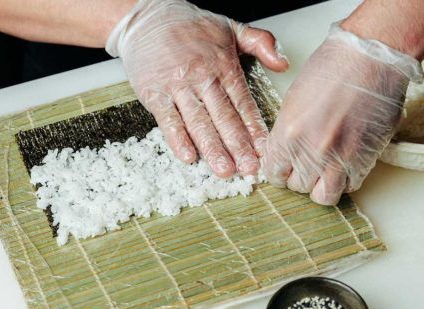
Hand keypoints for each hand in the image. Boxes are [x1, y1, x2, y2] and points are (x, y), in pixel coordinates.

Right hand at [106, 0, 287, 176]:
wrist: (148, 16)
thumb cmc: (189, 25)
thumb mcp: (231, 27)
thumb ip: (261, 43)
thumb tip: (284, 63)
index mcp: (223, 64)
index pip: (243, 102)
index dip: (255, 128)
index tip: (265, 150)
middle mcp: (202, 76)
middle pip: (224, 117)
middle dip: (238, 146)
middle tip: (249, 169)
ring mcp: (177, 86)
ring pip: (198, 122)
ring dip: (212, 148)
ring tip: (224, 169)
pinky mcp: (154, 93)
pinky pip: (167, 119)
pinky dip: (177, 139)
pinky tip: (188, 156)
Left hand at [262, 23, 423, 204]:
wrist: (369, 57)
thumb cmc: (331, 68)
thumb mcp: (292, 100)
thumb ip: (285, 132)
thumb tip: (283, 152)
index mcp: (287, 134)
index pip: (273, 173)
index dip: (277, 171)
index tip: (283, 168)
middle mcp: (311, 151)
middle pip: (296, 186)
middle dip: (298, 177)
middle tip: (304, 166)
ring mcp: (340, 158)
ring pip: (323, 195)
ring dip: (321, 186)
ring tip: (324, 171)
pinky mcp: (365, 158)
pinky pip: (351, 186)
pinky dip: (346, 180)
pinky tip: (345, 164)